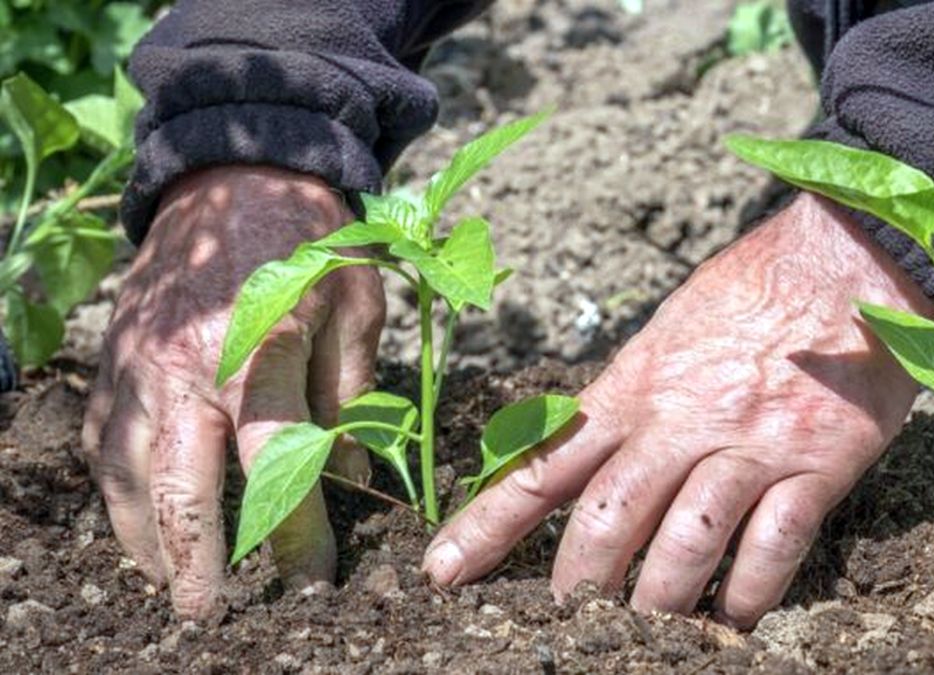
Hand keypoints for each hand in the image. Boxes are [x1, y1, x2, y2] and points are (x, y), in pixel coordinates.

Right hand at [82, 166, 384, 617]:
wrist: (234, 173)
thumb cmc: (311, 239)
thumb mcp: (358, 307)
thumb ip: (353, 397)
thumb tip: (353, 480)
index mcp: (257, 353)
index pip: (275, 468)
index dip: (293, 534)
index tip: (312, 580)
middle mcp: (184, 366)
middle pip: (178, 486)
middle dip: (193, 561)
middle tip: (209, 614)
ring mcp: (137, 364)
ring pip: (124, 472)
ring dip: (145, 538)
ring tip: (173, 581)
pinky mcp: (113, 359)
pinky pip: (102, 440)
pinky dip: (118, 489)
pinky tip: (141, 518)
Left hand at [424, 192, 933, 627]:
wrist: (850, 252)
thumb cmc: (754, 285)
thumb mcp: (668, 328)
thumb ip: (630, 391)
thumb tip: (590, 444)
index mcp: (634, 385)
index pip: (543, 466)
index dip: (488, 526)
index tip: (444, 573)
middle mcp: (680, 420)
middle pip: (606, 520)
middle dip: (577, 585)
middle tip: (565, 622)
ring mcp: (748, 445)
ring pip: (683, 546)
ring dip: (658, 603)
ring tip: (645, 634)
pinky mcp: (816, 464)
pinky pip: (774, 547)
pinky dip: (750, 594)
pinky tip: (737, 618)